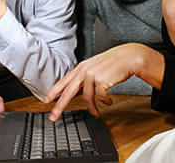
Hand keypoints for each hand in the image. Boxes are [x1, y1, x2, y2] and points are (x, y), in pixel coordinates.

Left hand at [43, 43, 163, 121]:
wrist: (128, 57)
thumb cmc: (114, 63)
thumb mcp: (95, 66)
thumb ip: (85, 76)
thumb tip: (78, 89)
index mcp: (81, 68)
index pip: (64, 81)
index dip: (54, 91)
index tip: (46, 100)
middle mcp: (84, 71)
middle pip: (68, 91)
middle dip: (59, 106)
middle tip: (53, 116)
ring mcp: (92, 75)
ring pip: (87, 98)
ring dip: (92, 108)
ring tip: (96, 113)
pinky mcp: (102, 81)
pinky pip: (100, 97)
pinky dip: (105, 102)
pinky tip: (108, 102)